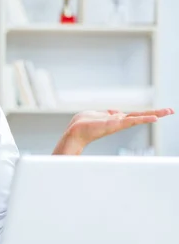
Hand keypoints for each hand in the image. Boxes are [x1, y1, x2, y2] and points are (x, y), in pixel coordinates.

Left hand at [53, 108, 174, 154]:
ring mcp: (118, 123)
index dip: (144, 114)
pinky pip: (132, 121)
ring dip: (154, 114)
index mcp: (114, 119)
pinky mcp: (115, 125)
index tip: (156, 113)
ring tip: (169, 112)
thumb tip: (115, 111)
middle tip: (171, 111)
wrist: (74, 132)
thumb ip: (106, 113)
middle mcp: (118, 121)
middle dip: (155, 114)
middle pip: (140, 116)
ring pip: (139, 117)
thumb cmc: (81, 124)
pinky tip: (155, 118)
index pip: (133, 115)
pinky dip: (144, 119)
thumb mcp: (96, 114)